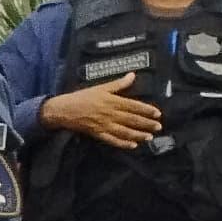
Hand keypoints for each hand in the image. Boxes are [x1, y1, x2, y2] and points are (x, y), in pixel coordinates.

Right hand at [41, 83, 165, 149]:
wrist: (63, 110)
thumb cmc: (82, 97)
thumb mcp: (100, 87)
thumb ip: (118, 83)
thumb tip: (133, 75)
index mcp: (112, 101)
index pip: (134, 106)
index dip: (147, 110)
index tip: (158, 114)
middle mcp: (111, 114)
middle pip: (132, 120)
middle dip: (146, 124)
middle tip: (158, 127)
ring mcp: (104, 125)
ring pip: (125, 131)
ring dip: (138, 135)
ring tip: (149, 137)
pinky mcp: (98, 133)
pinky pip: (112, 140)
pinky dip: (123, 143)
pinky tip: (132, 145)